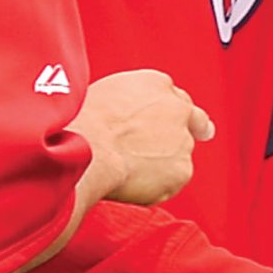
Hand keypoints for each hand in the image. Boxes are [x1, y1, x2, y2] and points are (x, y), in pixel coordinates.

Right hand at [66, 69, 214, 205]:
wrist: (88, 147)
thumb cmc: (82, 123)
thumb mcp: (105, 95)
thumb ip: (130, 103)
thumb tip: (128, 118)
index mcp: (156, 84)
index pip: (175, 97)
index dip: (174, 112)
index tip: (177, 120)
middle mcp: (177, 108)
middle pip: (189, 123)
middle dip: (186, 133)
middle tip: (183, 144)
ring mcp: (183, 140)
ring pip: (178, 157)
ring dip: (160, 165)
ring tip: (125, 169)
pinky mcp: (182, 170)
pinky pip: (170, 183)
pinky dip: (154, 188)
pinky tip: (130, 183)